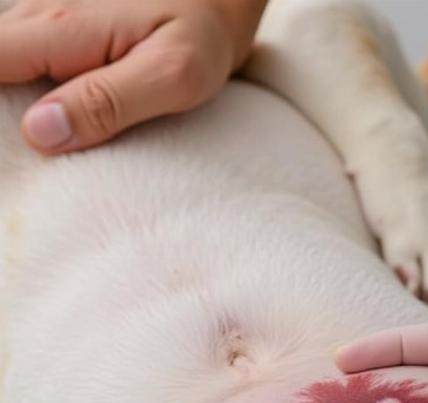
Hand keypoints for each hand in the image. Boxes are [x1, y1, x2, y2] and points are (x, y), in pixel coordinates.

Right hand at [0, 0, 266, 152]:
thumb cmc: (203, 33)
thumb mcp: (172, 75)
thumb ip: (106, 104)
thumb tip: (39, 135)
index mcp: (61, 29)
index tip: (10, 154)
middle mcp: (41, 13)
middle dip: (3, 110)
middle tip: (30, 159)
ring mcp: (46, 13)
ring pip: (5, 57)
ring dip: (15, 99)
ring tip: (47, 139)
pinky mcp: (59, 21)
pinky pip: (25, 52)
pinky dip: (31, 83)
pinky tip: (61, 112)